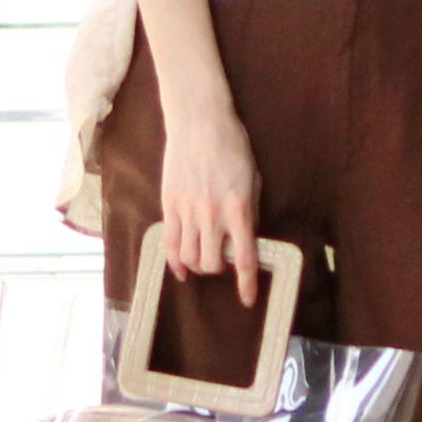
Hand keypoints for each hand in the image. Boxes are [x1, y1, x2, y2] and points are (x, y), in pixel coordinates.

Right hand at [160, 105, 261, 306]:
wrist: (200, 121)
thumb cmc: (232, 148)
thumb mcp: (253, 181)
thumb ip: (250, 213)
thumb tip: (246, 240)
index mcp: (238, 210)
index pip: (244, 259)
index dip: (246, 284)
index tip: (247, 299)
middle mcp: (212, 215)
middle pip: (211, 263)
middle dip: (218, 269)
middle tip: (222, 262)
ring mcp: (187, 211)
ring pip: (188, 257)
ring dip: (197, 265)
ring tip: (202, 259)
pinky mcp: (169, 205)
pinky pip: (168, 244)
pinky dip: (175, 261)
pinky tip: (181, 269)